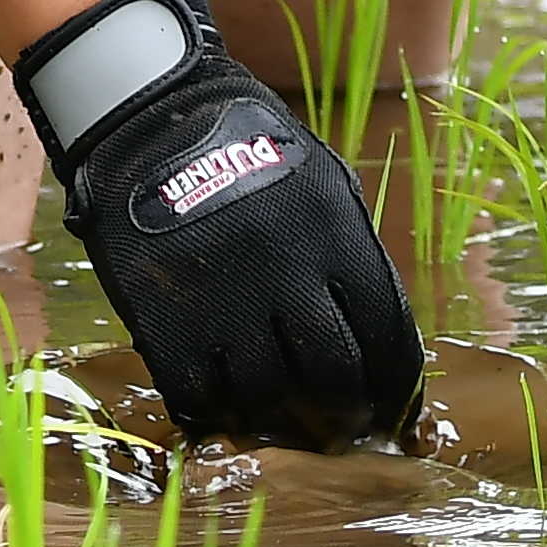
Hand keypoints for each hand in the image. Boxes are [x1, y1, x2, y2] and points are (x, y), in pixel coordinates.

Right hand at [18, 0, 422, 447]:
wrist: (148, 118)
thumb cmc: (247, 149)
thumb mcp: (321, 182)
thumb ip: (351, 254)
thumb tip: (380, 336)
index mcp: (335, 239)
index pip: (389, 338)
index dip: (398, 389)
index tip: (395, 415)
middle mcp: (286, 278)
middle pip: (334, 376)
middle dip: (346, 412)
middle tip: (340, 427)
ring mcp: (224, 304)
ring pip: (268, 397)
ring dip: (280, 418)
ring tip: (280, 420)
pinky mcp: (167, 322)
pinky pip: (200, 398)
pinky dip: (216, 414)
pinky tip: (223, 408)